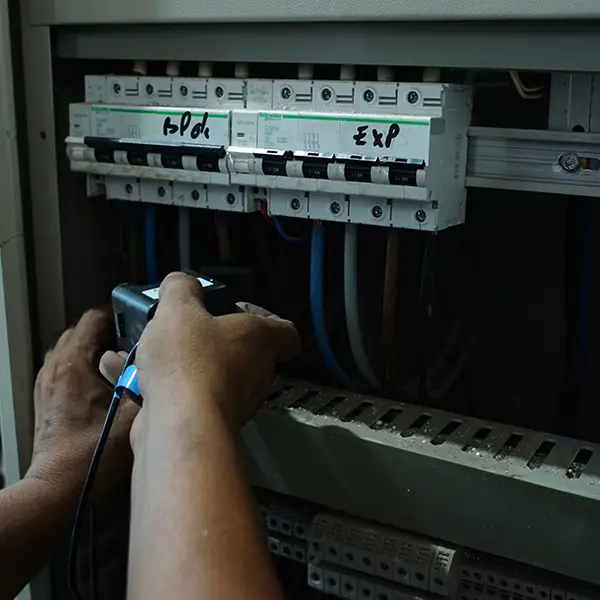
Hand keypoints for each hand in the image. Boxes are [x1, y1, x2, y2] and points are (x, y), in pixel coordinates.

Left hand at [27, 309, 137, 499]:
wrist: (58, 488)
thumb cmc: (91, 456)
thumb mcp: (133, 416)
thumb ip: (147, 382)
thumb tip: (159, 361)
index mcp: (73, 364)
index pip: (93, 318)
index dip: (119, 313)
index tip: (138, 319)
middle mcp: (55, 368)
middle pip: (82, 330)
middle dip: (109, 330)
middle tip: (136, 339)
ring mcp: (48, 383)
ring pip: (73, 348)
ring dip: (97, 347)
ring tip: (123, 358)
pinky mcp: (48, 398)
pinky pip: (68, 366)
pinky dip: (87, 364)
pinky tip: (107, 382)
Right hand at [135, 272, 300, 428]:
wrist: (179, 424)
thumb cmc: (190, 360)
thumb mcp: (179, 309)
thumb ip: (181, 289)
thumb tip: (181, 283)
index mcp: (261, 340)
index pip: (286, 332)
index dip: (266, 318)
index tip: (235, 310)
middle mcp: (257, 373)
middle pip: (243, 351)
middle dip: (212, 339)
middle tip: (184, 329)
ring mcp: (237, 402)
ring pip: (213, 375)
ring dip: (185, 364)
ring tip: (150, 350)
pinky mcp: (210, 423)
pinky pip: (189, 398)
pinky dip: (165, 387)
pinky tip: (132, 376)